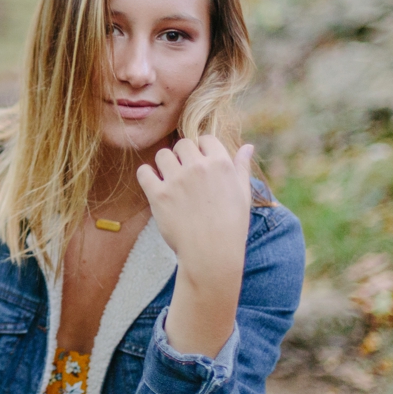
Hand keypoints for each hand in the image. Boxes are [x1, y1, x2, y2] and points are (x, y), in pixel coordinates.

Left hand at [137, 135, 252, 356]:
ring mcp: (177, 180)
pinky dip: (146, 176)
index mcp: (220, 164)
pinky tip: (154, 185)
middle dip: (182, 155)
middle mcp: (198, 168)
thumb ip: (241, 167)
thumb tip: (248, 146)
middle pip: (182, 144)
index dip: (201, 149)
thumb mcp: (243, 194)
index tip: (200, 163)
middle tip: (184, 174)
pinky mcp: (159, 195)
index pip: (205, 139)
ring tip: (170, 180)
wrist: (212, 254)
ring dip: (164, 164)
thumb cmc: (231, 226)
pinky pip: (144, 172)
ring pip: (162, 154)